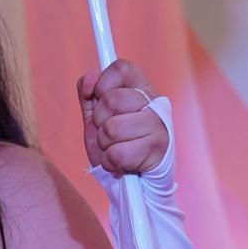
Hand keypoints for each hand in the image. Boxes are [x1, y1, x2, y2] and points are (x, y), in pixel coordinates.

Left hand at [77, 59, 169, 176]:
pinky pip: (117, 153)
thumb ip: (89, 95)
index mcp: (141, 88)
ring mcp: (158, 126)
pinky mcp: (156, 150)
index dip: (103, 82)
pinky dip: (110, 162)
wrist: (135, 180)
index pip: (121, 68)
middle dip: (99, 122)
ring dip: (104, 144)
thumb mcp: (97, 117)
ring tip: (114, 148)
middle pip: (112, 100)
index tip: (98, 97)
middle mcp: (154, 103)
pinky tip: (120, 163)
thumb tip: (88, 76)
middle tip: (108, 132)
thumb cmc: (117, 143)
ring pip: (111, 129)